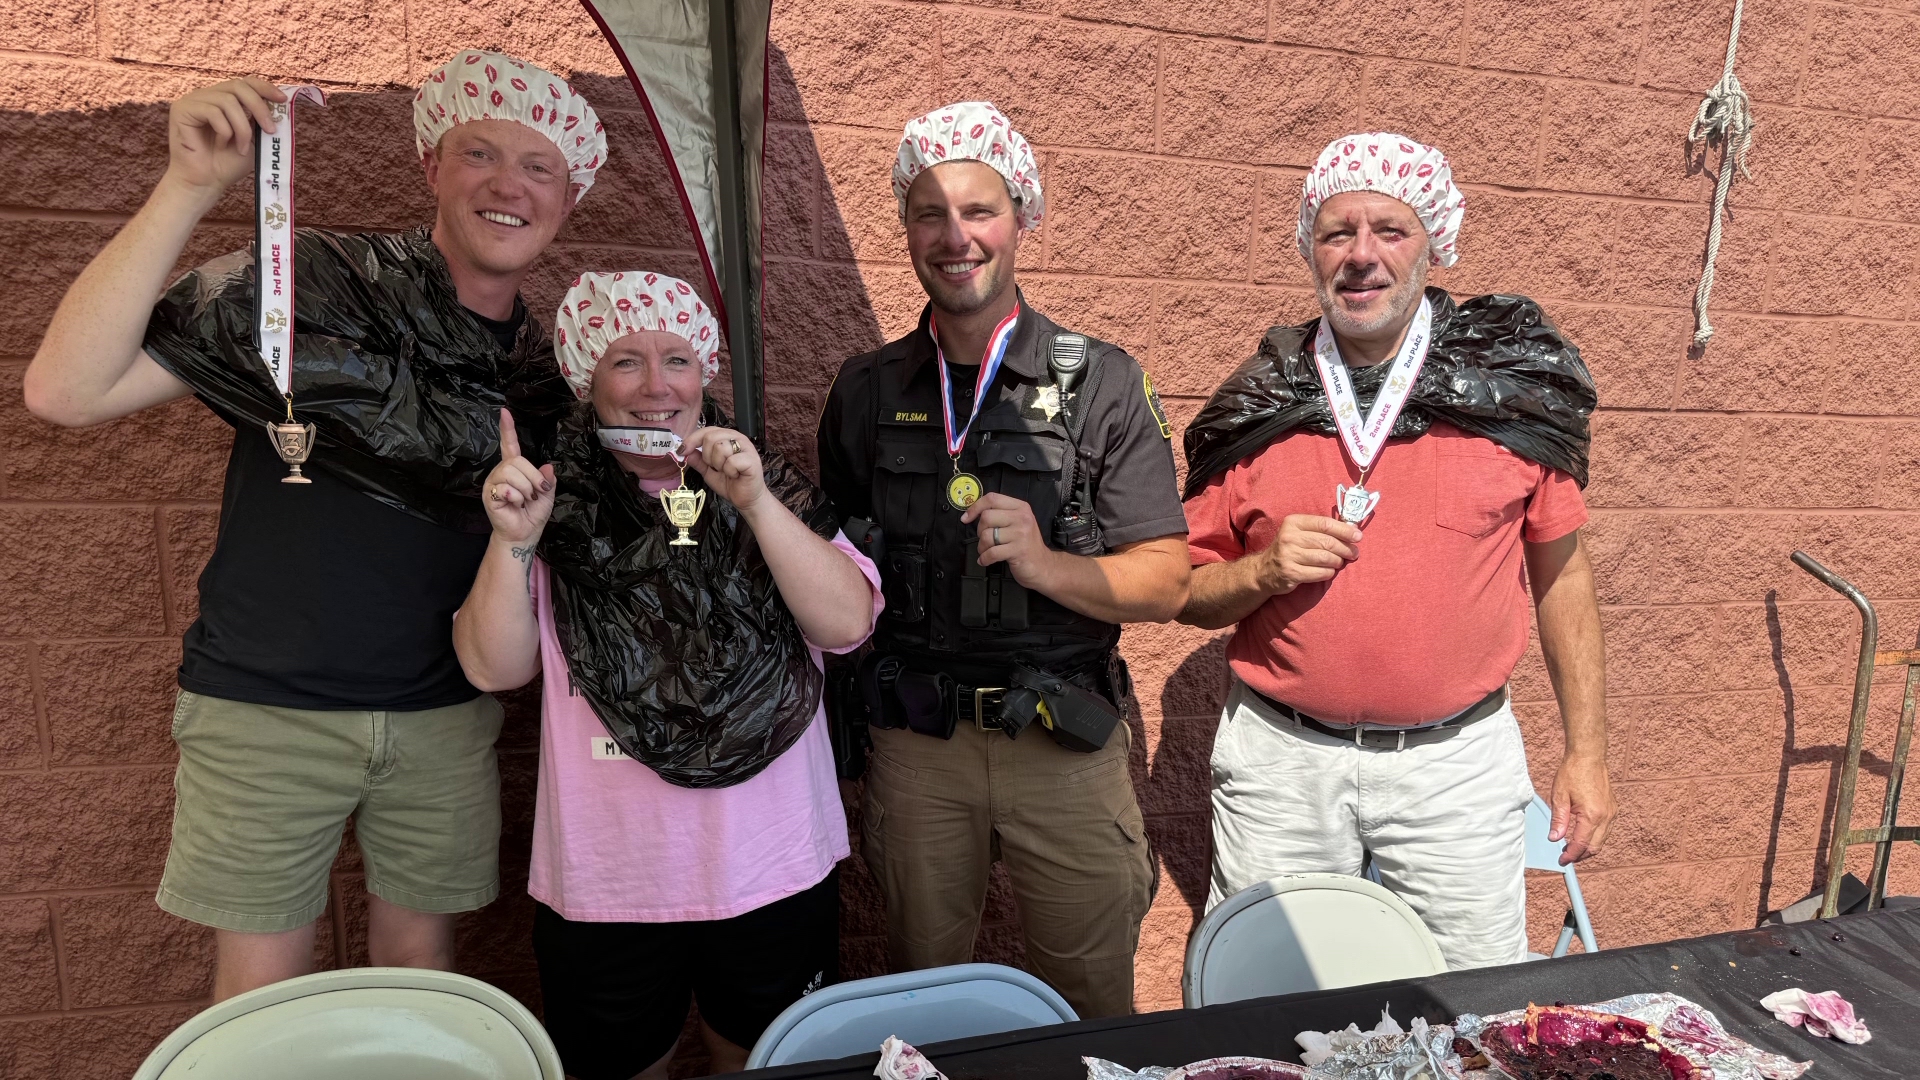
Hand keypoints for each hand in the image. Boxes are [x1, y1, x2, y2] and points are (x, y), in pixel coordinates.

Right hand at [164, 78, 285, 195]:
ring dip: (242, 128)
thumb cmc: (228, 163)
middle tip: (270, 130)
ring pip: (227, 101)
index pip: (244, 82)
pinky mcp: (182, 109)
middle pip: (238, 86)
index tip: (282, 100)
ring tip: (242, 148)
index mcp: (223, 99)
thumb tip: (280, 104)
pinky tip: (221, 145)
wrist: (206, 183)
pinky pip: (212, 112)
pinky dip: (224, 131)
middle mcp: (207, 96)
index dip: (264, 88)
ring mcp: (193, 101)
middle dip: (259, 107)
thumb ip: (262, 120)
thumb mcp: (254, 139)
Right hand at [482, 409, 555, 543]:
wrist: (524, 533)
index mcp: (515, 469)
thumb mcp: (547, 494)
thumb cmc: (533, 514)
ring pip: (511, 473)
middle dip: (533, 478)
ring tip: (525, 500)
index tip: (505, 412)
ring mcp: (494, 482)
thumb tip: (547, 466)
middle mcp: (502, 472)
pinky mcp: (489, 494)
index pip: (509, 444)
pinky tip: (514, 504)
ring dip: (525, 489)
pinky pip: (505, 488)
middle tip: (536, 493)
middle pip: (517, 461)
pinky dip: (516, 498)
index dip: (507, 429)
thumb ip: (547, 479)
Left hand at [683, 427, 766, 512]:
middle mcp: (737, 438)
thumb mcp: (708, 471)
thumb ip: (698, 460)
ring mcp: (746, 447)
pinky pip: (731, 461)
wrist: (746, 499)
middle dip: (707, 456)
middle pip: (710, 437)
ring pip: (721, 448)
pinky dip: (729, 471)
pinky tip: (735, 475)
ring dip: (719, 464)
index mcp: (727, 437)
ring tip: (727, 471)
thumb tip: (684, 451)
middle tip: (716, 468)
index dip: (692, 440)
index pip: (706, 431)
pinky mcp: (752, 460)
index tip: (683, 451)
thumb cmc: (730, 483)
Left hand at [961, 493, 1056, 589]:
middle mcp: (1022, 518)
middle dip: (980, 531)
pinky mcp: (1018, 550)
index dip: (975, 507)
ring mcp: (1021, 534)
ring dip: (982, 547)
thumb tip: (974, 512)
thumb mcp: (1018, 523)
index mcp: (1021, 507)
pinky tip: (986, 560)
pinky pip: (991, 553)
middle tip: (985, 539)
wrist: (1044, 566)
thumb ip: (1001, 514)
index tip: (966, 517)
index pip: (992, 498)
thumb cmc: (1027, 545)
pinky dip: (984, 558)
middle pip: (987, 517)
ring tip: (987, 551)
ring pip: (987, 535)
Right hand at [1252, 514, 1361, 594]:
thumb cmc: (1290, 549)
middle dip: (1345, 548)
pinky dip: (1329, 573)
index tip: (1358, 536)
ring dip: (1338, 561)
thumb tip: (1352, 530)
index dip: (1344, 530)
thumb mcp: (1299, 533)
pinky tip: (1329, 571)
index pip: (1324, 524)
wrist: (1265, 570)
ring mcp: (1289, 556)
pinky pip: (1320, 573)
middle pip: (1327, 542)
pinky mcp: (1291, 573)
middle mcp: (1289, 537)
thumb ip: (1321, 530)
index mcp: (1293, 522)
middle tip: (1354, 553)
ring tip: (1340, 562)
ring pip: (1325, 558)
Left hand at [1549, 753, 1614, 863]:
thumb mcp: (1559, 796)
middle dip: (1580, 855)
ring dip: (1588, 847)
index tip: (1561, 861)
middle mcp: (1606, 817)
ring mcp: (1612, 813)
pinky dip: (1595, 837)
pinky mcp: (1613, 809)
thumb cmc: (1573, 772)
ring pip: (1602, 840)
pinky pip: (1605, 830)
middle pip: (1595, 847)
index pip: (1581, 844)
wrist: (1589, 756)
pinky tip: (1582, 834)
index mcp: (1592, 815)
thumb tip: (1555, 839)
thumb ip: (1558, 820)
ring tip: (1571, 847)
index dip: (1570, 856)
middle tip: (1566, 857)